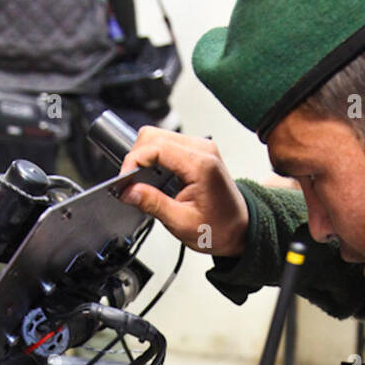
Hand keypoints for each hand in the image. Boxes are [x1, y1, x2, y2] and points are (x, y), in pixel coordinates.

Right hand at [118, 128, 248, 257]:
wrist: (240, 229)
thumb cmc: (219, 228)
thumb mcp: (181, 223)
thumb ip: (152, 204)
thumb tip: (127, 191)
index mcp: (201, 164)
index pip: (155, 147)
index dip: (133, 161)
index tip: (124, 180)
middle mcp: (202, 149)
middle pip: (153, 136)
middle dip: (136, 158)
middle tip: (131, 183)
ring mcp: (200, 148)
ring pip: (157, 137)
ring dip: (144, 158)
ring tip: (143, 183)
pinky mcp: (196, 152)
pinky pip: (166, 145)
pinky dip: (153, 159)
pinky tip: (155, 178)